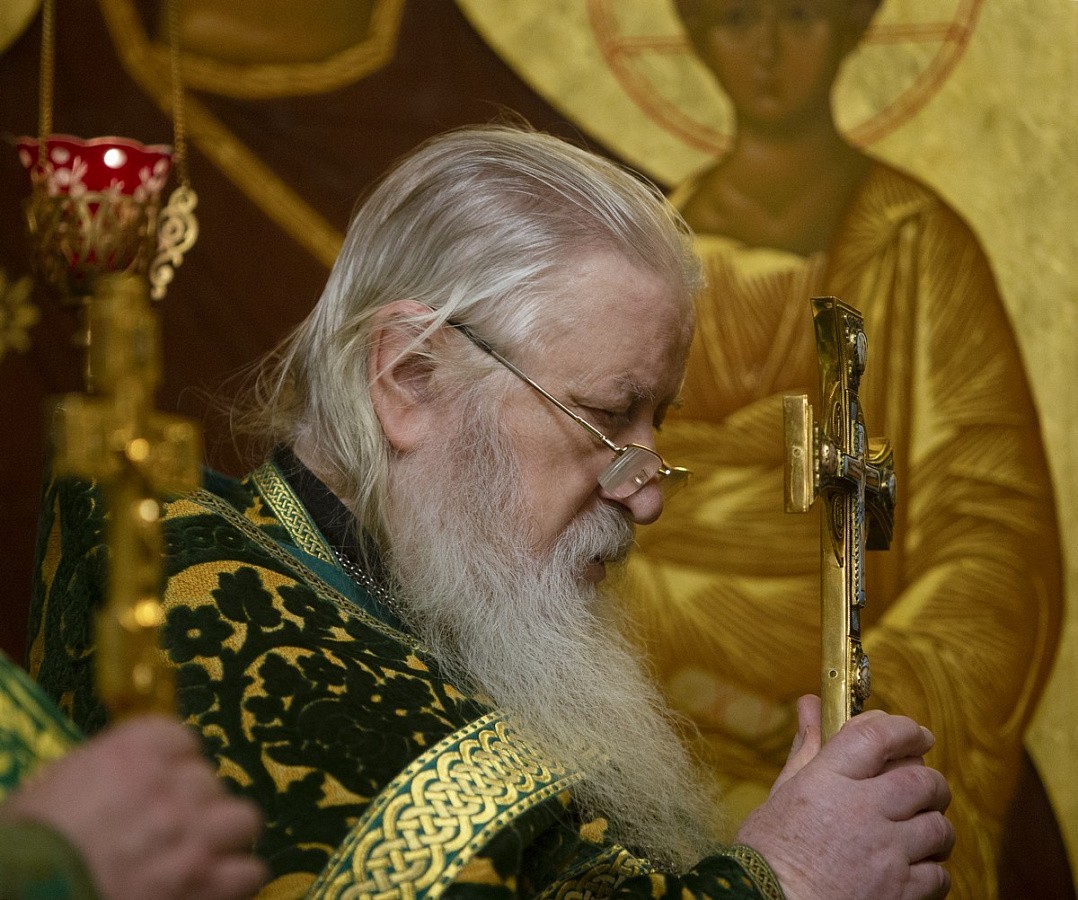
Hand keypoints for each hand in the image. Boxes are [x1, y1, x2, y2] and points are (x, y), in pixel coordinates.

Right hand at [0, 715, 266, 899]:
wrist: (25, 894)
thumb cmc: (28, 843)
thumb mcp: (61, 783)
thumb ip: (111, 768)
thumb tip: (135, 772)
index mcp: (139, 750)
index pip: (183, 740)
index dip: (171, 765)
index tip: (159, 783)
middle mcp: (176, 786)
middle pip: (209, 782)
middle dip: (191, 804)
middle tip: (168, 827)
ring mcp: (196, 837)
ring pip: (242, 819)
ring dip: (222, 835)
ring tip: (199, 852)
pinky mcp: (207, 885)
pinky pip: (248, 871)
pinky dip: (233, 878)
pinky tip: (212, 884)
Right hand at [735, 695, 953, 899]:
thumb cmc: (769, 851)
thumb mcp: (784, 792)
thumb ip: (808, 746)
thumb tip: (812, 704)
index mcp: (828, 780)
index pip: (879, 735)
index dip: (904, 729)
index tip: (915, 734)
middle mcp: (862, 810)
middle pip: (921, 780)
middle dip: (929, 780)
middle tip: (922, 786)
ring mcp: (885, 853)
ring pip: (938, 826)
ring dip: (934, 825)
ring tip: (919, 829)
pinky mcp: (899, 892)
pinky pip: (939, 874)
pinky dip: (932, 869)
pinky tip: (913, 867)